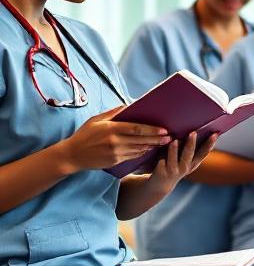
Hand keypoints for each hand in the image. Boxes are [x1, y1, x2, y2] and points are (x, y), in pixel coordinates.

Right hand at [56, 106, 170, 172]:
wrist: (72, 155)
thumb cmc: (84, 135)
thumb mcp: (96, 120)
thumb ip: (113, 113)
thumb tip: (128, 104)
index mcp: (111, 129)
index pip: (137, 129)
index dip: (152, 130)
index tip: (164, 130)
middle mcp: (115, 141)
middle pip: (142, 140)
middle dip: (157, 139)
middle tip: (170, 137)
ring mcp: (115, 153)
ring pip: (139, 149)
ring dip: (152, 146)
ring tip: (164, 143)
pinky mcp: (115, 162)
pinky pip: (133, 157)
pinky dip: (143, 153)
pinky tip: (149, 149)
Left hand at [145, 131, 216, 195]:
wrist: (161, 185)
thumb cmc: (175, 166)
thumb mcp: (186, 161)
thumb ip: (191, 149)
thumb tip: (196, 131)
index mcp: (193, 163)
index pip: (203, 152)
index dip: (210, 144)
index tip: (215, 134)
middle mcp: (185, 167)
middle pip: (189, 154)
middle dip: (191, 143)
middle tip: (193, 133)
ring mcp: (173, 170)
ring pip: (174, 159)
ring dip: (175, 150)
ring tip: (175, 140)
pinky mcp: (162, 172)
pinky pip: (161, 163)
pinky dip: (161, 157)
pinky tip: (160, 152)